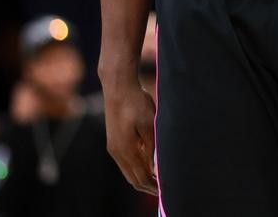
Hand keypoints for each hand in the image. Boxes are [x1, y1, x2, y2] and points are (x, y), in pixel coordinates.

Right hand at [101, 78, 157, 193]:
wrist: (118, 87)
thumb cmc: (136, 102)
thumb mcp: (149, 124)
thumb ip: (152, 147)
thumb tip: (155, 166)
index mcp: (125, 149)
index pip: (140, 176)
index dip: (153, 185)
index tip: (165, 190)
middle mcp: (116, 152)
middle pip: (132, 178)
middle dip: (147, 185)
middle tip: (162, 188)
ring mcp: (113, 147)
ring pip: (127, 171)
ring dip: (141, 176)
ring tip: (157, 178)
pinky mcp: (113, 141)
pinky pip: (125, 162)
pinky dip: (136, 167)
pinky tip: (147, 164)